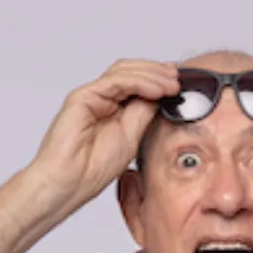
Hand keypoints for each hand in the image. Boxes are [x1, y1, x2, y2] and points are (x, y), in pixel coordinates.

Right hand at [27, 60, 180, 218]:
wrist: (70, 181)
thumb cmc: (94, 167)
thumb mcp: (132, 137)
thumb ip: (143, 115)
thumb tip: (161, 97)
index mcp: (114, 108)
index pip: (139, 83)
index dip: (160, 79)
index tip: (182, 83)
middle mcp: (102, 98)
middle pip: (131, 72)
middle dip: (158, 72)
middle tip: (180, 77)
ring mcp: (92, 96)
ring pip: (124, 72)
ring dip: (152, 75)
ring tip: (172, 84)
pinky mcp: (83, 97)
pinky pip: (114, 82)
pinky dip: (138, 83)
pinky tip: (156, 90)